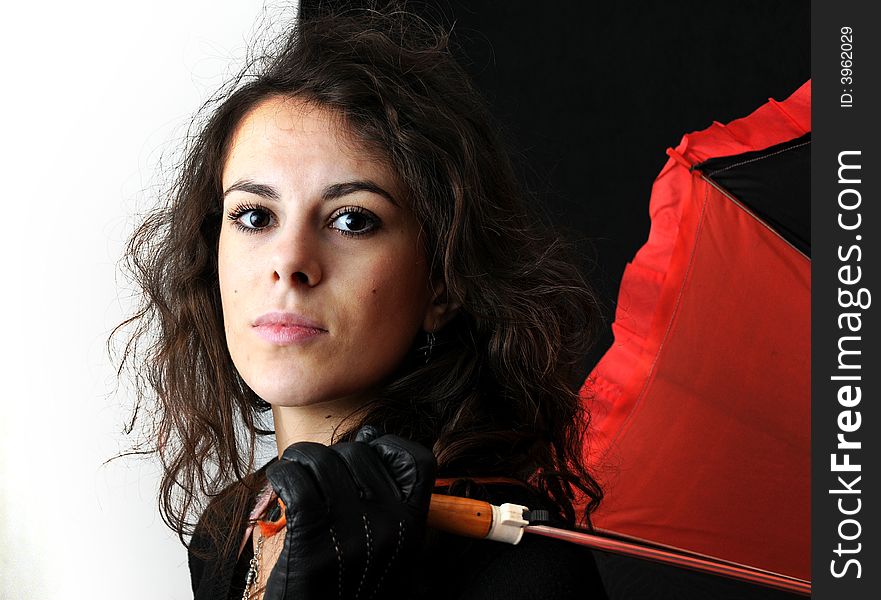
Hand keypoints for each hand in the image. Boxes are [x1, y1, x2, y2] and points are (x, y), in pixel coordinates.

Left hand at [264, 426, 436, 598]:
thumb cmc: (349, 592)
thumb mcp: (387, 550)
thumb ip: (385, 498)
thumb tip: (371, 436)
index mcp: (411, 527)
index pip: (414, 459)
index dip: (386, 446)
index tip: (364, 453)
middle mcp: (387, 526)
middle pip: (359, 453)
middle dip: (331, 455)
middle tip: (314, 474)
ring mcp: (351, 533)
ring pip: (323, 460)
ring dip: (301, 460)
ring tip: (293, 475)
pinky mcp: (312, 541)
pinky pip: (297, 482)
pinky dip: (283, 476)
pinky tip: (280, 484)